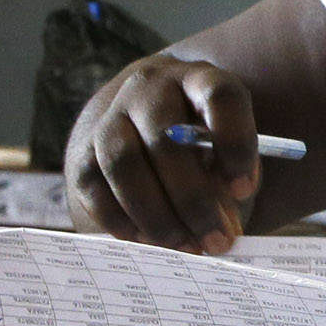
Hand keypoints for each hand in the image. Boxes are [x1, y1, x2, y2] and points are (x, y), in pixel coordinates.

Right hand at [67, 55, 263, 254]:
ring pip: (123, 164)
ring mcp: (110, 116)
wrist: (145, 125)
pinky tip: (151, 241)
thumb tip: (223, 229)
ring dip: (157, 216)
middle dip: (194, 200)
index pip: (219, 96)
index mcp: (199, 79)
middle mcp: (149, 88)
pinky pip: (94, 189)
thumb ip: (231, 179)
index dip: (234, 143)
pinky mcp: (82, 151)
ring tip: (188, 247)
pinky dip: (122, 222)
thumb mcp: (227, 148)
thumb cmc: (203, 143)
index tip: (243, 190)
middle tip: (217, 241)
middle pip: (165, 139)